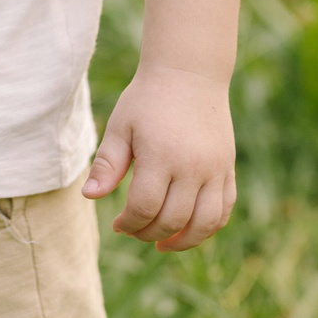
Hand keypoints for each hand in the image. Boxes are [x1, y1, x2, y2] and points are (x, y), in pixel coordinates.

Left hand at [80, 65, 236, 250]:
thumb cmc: (147, 100)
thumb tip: (89, 196)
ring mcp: (216, 169)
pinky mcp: (228, 169)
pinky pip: (224, 210)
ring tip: (162, 243)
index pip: (145, 208)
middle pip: (173, 220)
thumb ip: (107, 164)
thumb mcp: (120, 126)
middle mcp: (193, 167)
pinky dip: (208, 227)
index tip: (117, 223)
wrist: (189, 74)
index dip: (129, 223)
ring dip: (183, 241)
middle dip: (149, 233)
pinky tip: (188, 229)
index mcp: (162, 156)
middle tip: (134, 230)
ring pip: (205, 223)